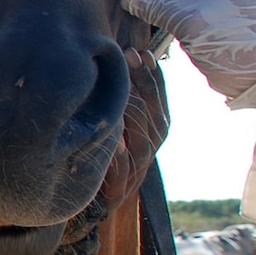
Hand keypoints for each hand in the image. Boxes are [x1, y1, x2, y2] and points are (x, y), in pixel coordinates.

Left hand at [101, 49, 169, 213]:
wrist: (95, 202)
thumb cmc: (104, 156)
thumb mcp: (116, 126)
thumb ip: (124, 103)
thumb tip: (122, 65)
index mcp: (154, 131)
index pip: (160, 101)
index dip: (154, 77)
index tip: (144, 53)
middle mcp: (151, 148)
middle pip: (156, 113)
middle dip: (145, 82)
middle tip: (131, 56)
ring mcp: (138, 168)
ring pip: (145, 138)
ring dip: (135, 110)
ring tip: (124, 84)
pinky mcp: (120, 187)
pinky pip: (123, 169)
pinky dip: (120, 155)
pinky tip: (116, 140)